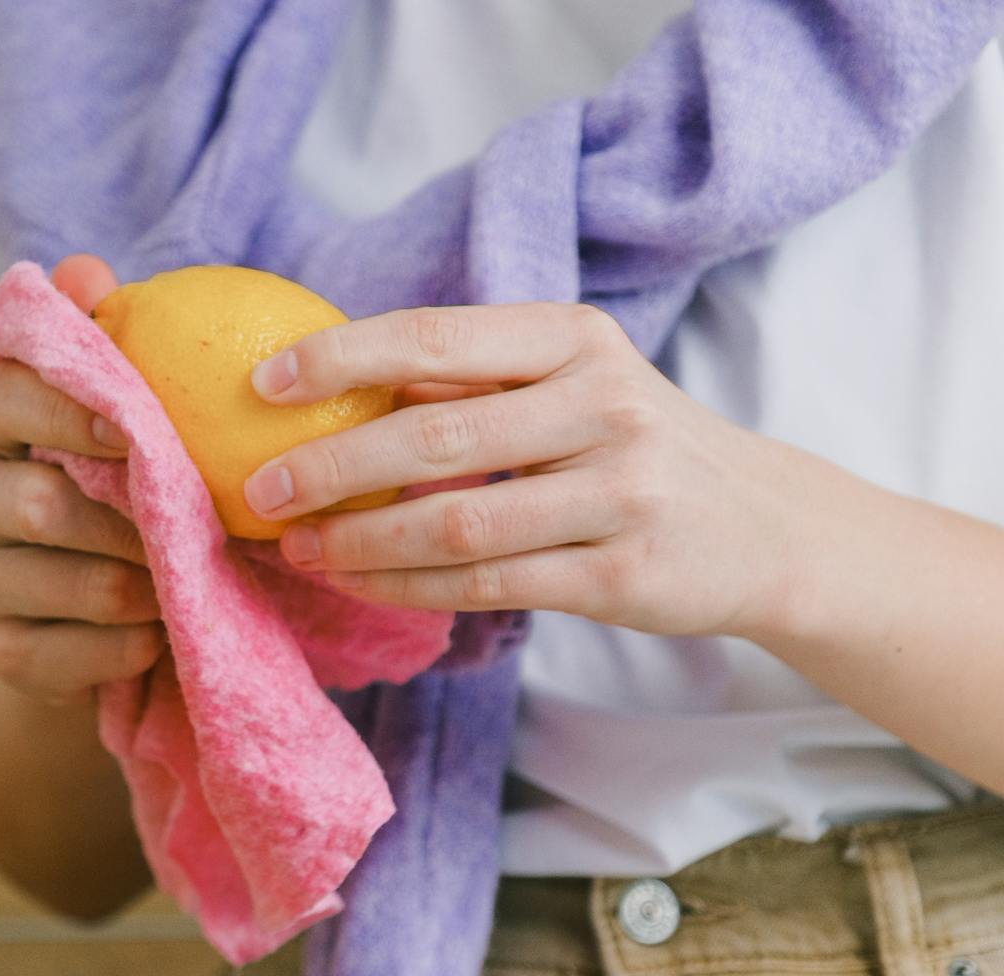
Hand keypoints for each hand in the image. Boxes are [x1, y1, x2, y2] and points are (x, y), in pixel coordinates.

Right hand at [0, 256, 166, 702]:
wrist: (96, 612)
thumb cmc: (118, 484)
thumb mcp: (120, 412)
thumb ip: (105, 339)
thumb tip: (83, 269)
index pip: (5, 397)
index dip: (69, 409)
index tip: (138, 426)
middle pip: (41, 507)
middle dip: (135, 521)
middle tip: (201, 524)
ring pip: (82, 585)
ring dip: (154, 586)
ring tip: (194, 579)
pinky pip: (81, 654)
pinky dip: (135, 646)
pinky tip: (158, 634)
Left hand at [240, 303, 834, 639]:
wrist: (767, 527)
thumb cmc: (632, 446)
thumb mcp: (571, 386)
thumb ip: (468, 384)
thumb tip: (328, 385)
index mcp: (576, 339)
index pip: (436, 337)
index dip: (341, 358)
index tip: (263, 383)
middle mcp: (604, 406)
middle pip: (435, 438)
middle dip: (331, 467)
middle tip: (260, 490)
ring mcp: (620, 493)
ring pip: (456, 524)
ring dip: (360, 541)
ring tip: (298, 547)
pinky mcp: (620, 575)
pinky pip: (486, 584)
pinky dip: (407, 586)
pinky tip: (357, 581)